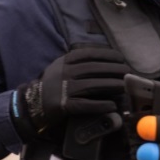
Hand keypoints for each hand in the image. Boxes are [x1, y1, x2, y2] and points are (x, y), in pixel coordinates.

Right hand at [11, 47, 128, 138]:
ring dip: (111, 85)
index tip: (121, 58)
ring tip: (124, 86)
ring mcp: (64, 89)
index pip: (89, 54)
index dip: (107, 55)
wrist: (32, 103)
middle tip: (127, 73)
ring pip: (92, 85)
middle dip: (113, 70)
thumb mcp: (61, 66)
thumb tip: (104, 58)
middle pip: (94, 69)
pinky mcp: (64, 106)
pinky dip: (100, 105)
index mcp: (65, 61)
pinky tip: (112, 105)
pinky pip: (86, 105)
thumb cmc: (52, 84)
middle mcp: (64, 73)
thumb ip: (77, 61)